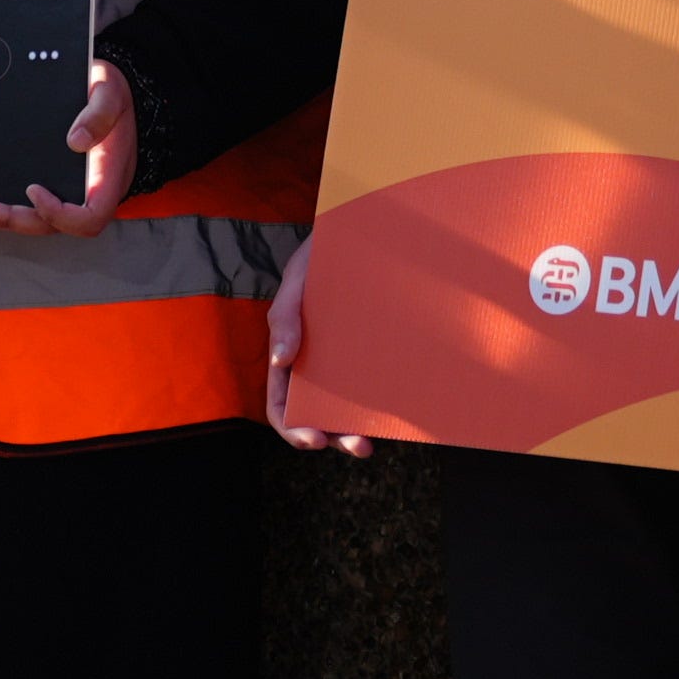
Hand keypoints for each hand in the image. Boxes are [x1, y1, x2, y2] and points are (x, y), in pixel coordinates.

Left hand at [0, 60, 136, 234]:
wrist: (104, 89)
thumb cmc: (111, 94)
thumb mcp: (111, 91)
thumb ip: (99, 114)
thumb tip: (75, 141)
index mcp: (107, 176)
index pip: (90, 216)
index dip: (59, 214)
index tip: (33, 189)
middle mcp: (88, 191)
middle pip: (53, 225)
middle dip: (14, 218)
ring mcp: (69, 191)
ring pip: (37, 220)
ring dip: (1, 220)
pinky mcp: (52, 184)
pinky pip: (28, 206)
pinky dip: (1, 212)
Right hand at [260, 236, 370, 457]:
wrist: (362, 232)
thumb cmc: (320, 255)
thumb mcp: (297, 279)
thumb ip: (285, 316)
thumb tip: (280, 360)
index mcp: (287, 354)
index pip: (281, 403)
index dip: (293, 426)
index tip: (314, 439)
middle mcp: (316, 365)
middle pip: (317, 414)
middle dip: (334, 437)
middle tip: (359, 446)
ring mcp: (346, 362)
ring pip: (348, 407)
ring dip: (358, 429)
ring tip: (373, 440)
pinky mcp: (376, 354)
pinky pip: (377, 385)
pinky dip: (383, 403)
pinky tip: (399, 412)